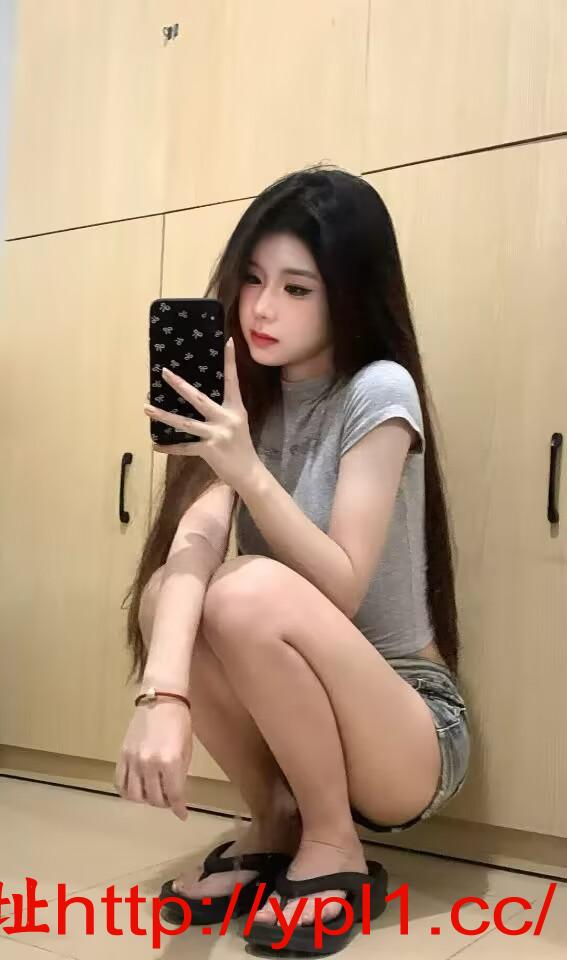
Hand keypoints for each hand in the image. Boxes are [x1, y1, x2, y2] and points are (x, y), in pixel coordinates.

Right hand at [115, 700, 192, 820]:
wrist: (161, 700)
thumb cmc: (179, 722)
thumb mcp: (186, 749)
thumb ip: (180, 774)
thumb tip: (176, 794)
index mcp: (170, 762)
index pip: (174, 795)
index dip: (179, 808)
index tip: (182, 814)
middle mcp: (150, 764)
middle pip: (154, 799)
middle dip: (164, 803)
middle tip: (169, 801)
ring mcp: (133, 760)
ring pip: (135, 796)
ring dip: (146, 800)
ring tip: (153, 795)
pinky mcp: (122, 755)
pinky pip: (120, 783)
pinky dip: (127, 792)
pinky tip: (136, 791)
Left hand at [144, 337, 258, 491]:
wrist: (249, 473)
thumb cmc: (241, 447)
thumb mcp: (237, 423)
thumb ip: (222, 411)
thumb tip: (197, 399)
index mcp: (235, 409)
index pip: (232, 381)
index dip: (230, 361)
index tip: (227, 341)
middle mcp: (226, 419)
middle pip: (198, 399)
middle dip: (179, 385)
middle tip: (164, 373)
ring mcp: (217, 435)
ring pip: (185, 423)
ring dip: (164, 416)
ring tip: (147, 408)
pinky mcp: (209, 450)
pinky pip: (184, 448)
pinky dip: (169, 447)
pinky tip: (155, 445)